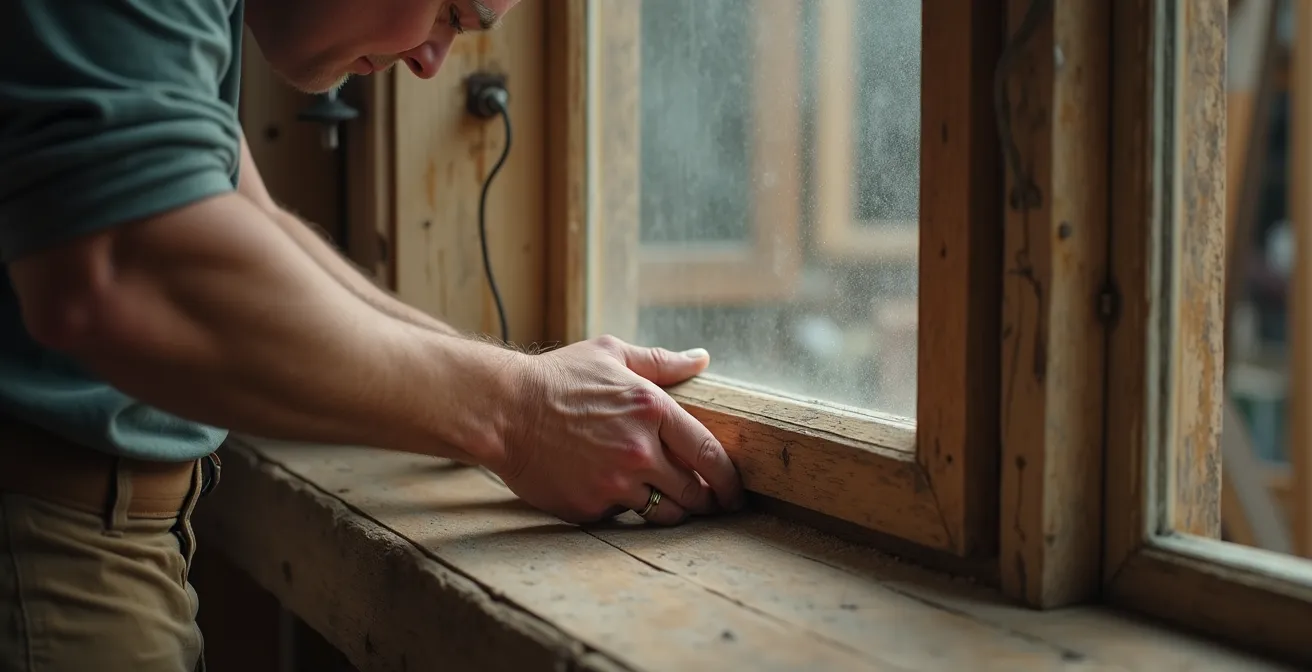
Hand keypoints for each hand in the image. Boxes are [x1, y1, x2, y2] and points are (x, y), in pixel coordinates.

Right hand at [496, 335, 744, 524]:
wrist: (503, 411)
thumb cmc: (557, 379)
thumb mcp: (612, 356)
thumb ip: (662, 362)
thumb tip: (702, 358)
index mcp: (652, 410)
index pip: (710, 454)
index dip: (730, 479)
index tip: (736, 492)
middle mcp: (639, 451)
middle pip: (695, 492)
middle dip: (707, 500)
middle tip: (708, 502)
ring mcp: (615, 483)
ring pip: (664, 513)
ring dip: (671, 509)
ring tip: (667, 501)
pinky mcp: (591, 507)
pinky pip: (622, 517)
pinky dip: (623, 507)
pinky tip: (610, 489)